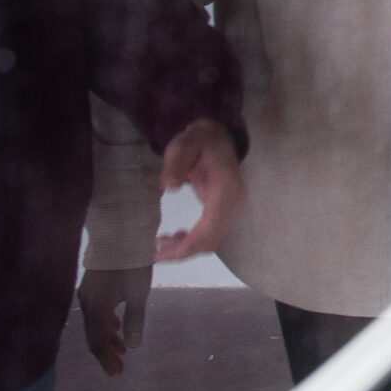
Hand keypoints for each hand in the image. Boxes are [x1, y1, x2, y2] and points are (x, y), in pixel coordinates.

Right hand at [76, 266, 151, 376]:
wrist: (120, 233)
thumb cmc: (132, 262)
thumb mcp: (138, 292)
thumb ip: (135, 319)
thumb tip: (133, 346)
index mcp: (96, 308)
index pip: (97, 342)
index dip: (106, 359)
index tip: (115, 373)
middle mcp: (87, 303)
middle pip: (94, 335)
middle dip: (106, 352)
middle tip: (118, 367)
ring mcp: (87, 294)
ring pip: (95, 323)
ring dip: (108, 338)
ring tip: (121, 350)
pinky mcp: (92, 286)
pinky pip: (96, 311)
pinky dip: (106, 323)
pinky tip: (116, 327)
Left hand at [154, 119, 244, 261]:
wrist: (217, 137)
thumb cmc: (198, 141)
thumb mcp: (183, 145)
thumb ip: (175, 163)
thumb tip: (169, 186)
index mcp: (226, 186)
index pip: (211, 225)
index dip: (189, 245)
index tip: (164, 254)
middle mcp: (235, 200)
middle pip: (212, 239)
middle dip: (184, 251)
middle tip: (156, 252)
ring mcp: (234, 206)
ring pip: (213, 240)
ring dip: (187, 248)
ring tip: (161, 244)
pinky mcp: (228, 210)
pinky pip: (213, 234)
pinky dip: (193, 242)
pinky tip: (175, 237)